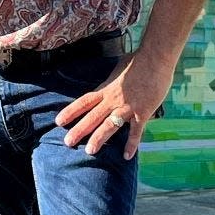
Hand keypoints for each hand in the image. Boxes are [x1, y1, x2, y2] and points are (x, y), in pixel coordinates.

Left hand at [54, 52, 172, 159]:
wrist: (154, 58)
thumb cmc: (138, 60)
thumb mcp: (119, 68)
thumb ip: (113, 78)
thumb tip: (112, 79)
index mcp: (106, 89)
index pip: (84, 101)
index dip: (71, 111)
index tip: (59, 121)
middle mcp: (113, 99)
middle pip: (92, 116)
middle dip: (79, 130)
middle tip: (67, 142)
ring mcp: (127, 106)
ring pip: (109, 125)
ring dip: (99, 138)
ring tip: (89, 151)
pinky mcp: (143, 112)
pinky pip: (136, 131)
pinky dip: (131, 144)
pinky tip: (126, 156)